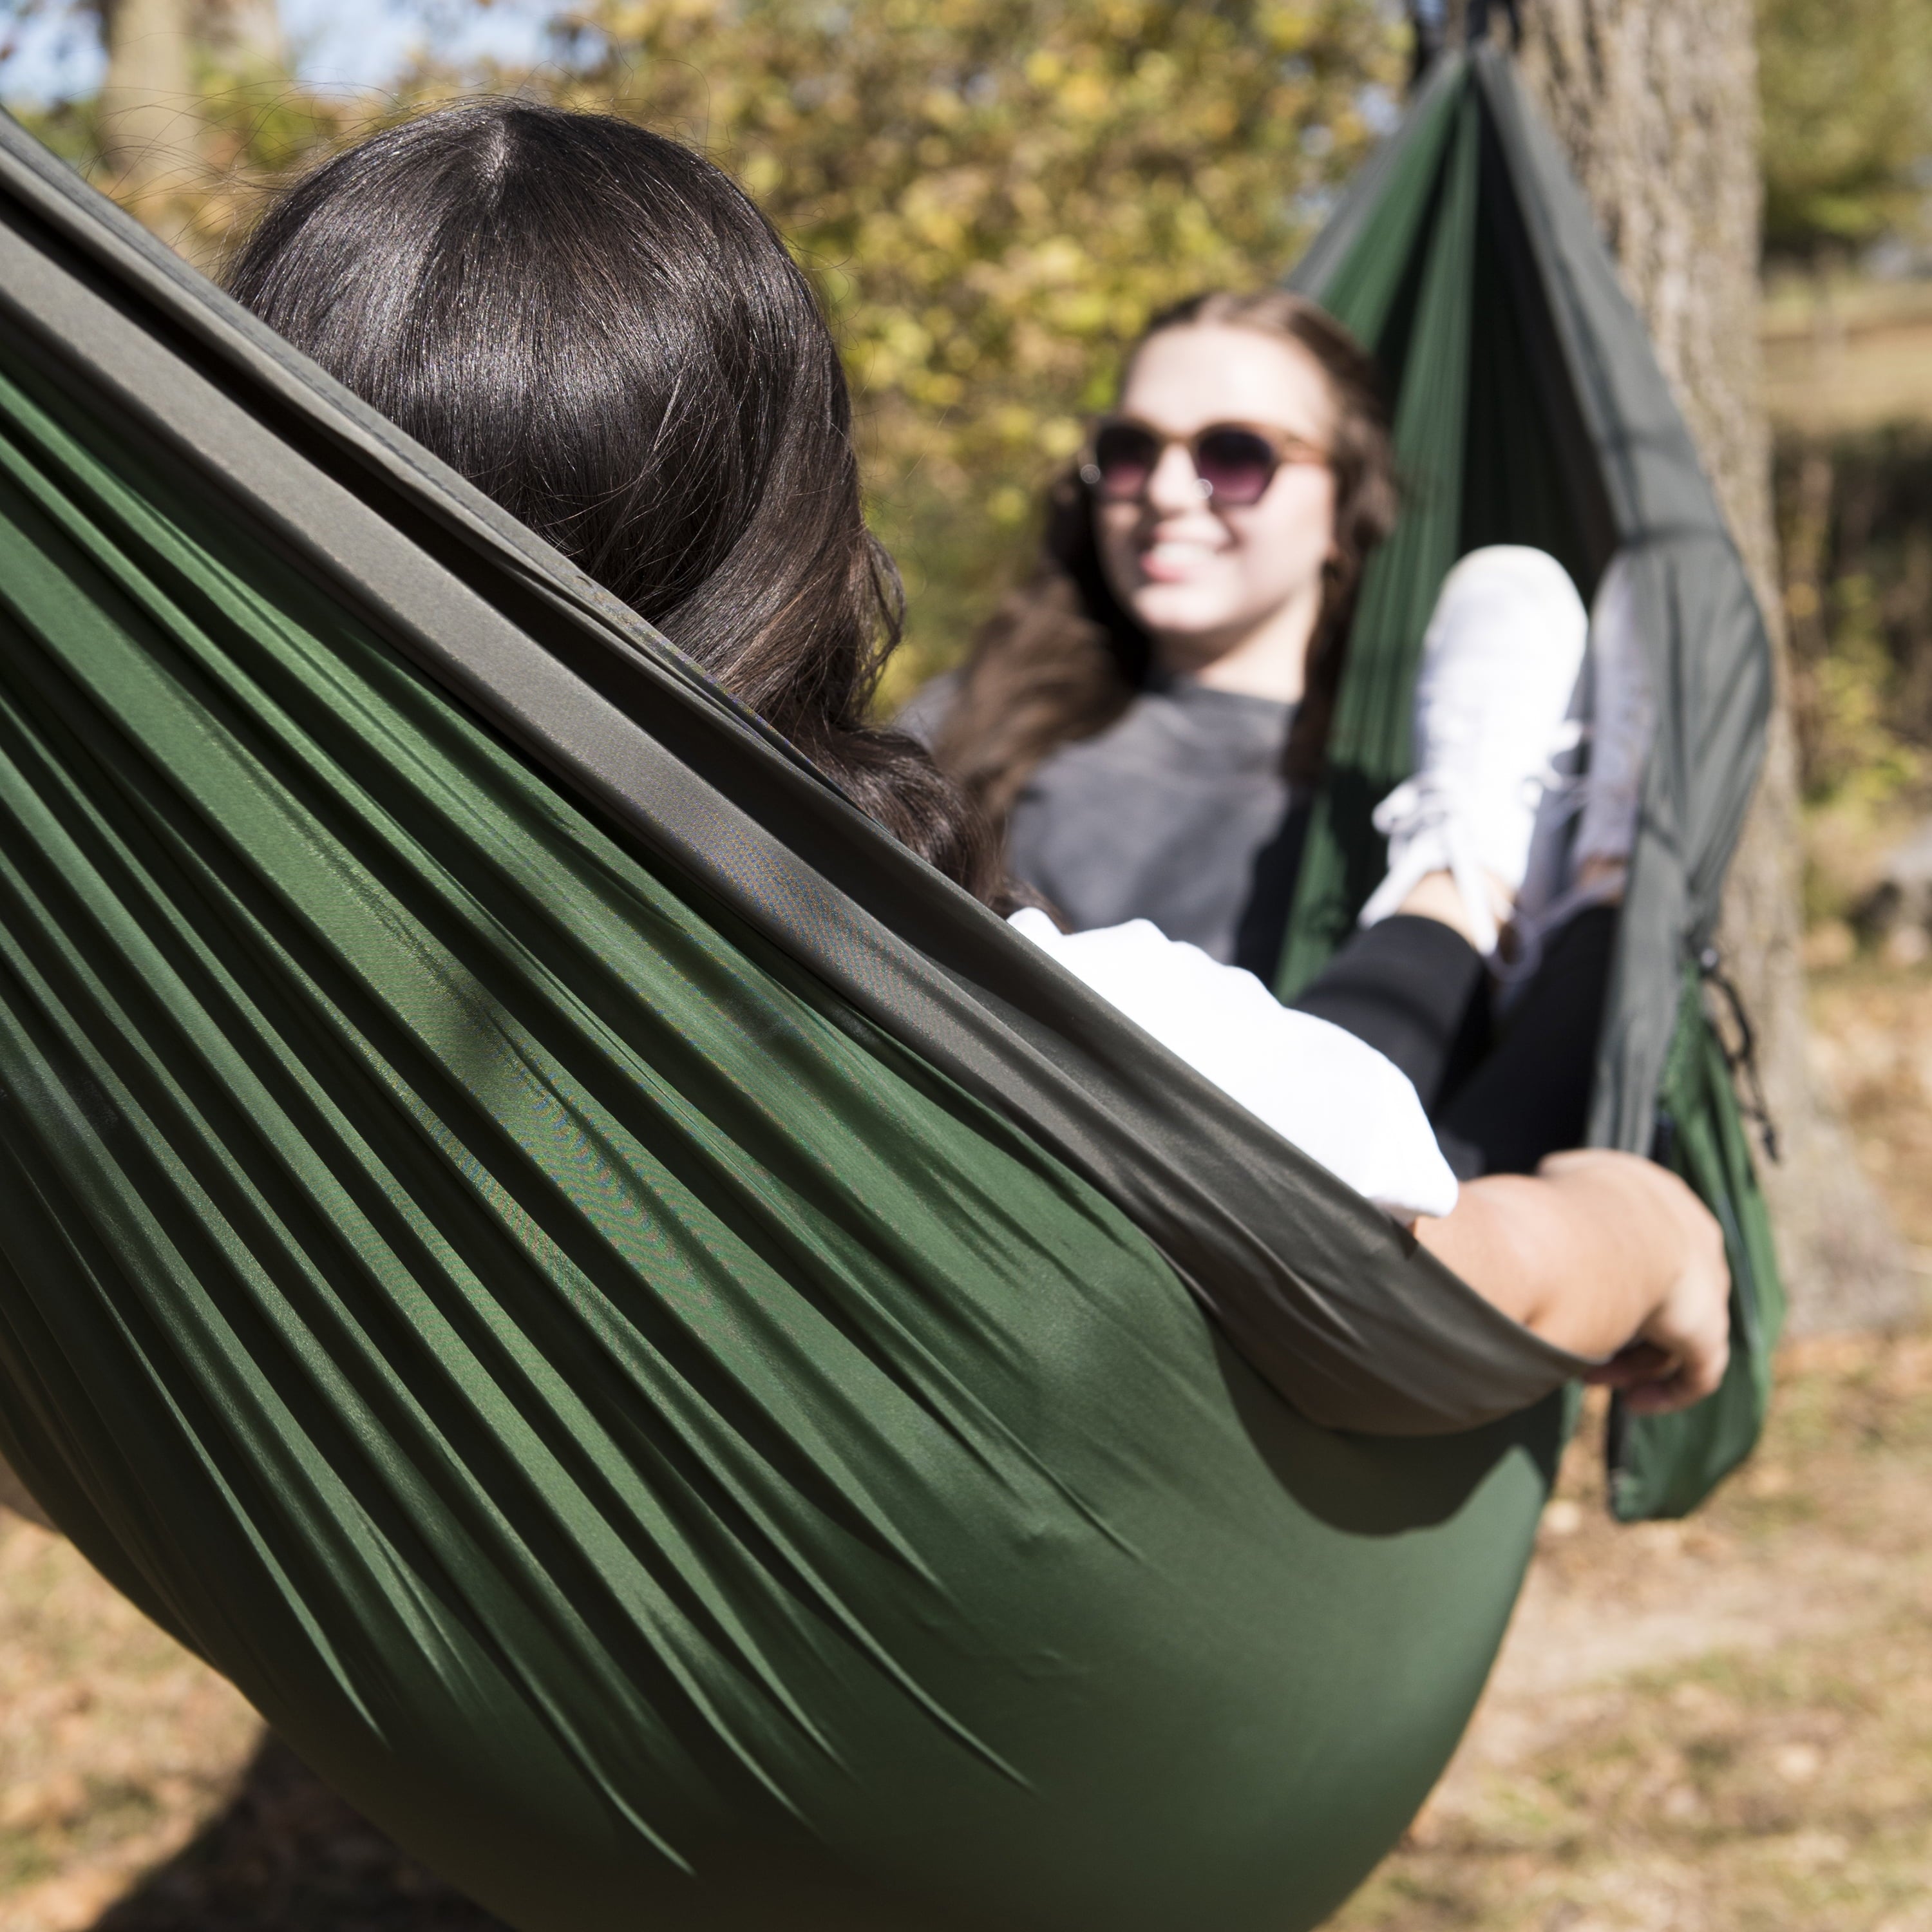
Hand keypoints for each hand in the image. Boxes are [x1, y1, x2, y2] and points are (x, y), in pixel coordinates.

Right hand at [1539, 1150, 1731, 1414]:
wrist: (1590, 1235)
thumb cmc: (1555, 1210)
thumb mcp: (1553, 1189)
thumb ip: (1557, 1199)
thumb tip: (1534, 1207)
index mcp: (1654, 1190)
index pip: (1637, 1235)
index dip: (1602, 1268)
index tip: (1569, 1288)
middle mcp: (1691, 1231)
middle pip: (1657, 1288)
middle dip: (1617, 1319)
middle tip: (1578, 1337)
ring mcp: (1707, 1283)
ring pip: (1671, 1333)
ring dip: (1630, 1359)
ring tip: (1587, 1375)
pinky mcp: (1707, 1329)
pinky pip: (1697, 1373)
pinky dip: (1666, 1392)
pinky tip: (1634, 1401)